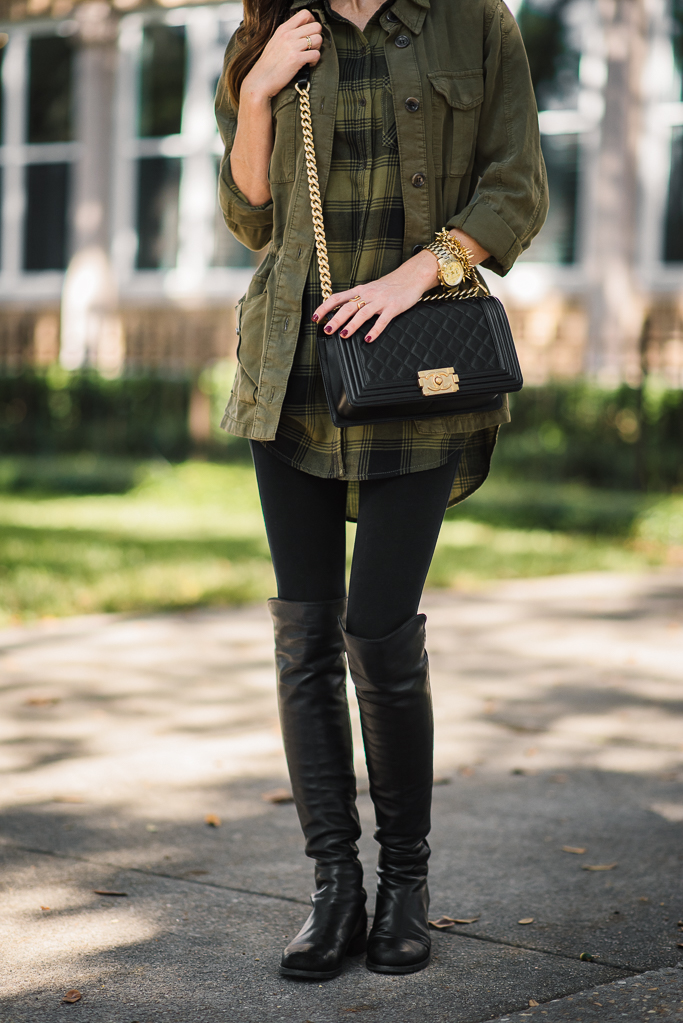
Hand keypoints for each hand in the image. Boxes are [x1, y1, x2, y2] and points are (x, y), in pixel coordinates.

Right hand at [242, 10, 322, 102]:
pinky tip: (309, 64)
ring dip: (317, 48)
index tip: (310, 33)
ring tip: (310, 56)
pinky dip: (315, 60)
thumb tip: (302, 32)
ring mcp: (292, 46)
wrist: (260, 80)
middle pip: (316, 26)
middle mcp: (288, 35)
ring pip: (318, 39)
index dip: (312, 22)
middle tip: (312, 46)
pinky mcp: (297, 59)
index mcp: (283, 28)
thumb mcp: (275, 42)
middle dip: (317, 36)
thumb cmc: (268, 65)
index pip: (305, 14)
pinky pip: (316, 54)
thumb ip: (288, 35)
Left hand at [312, 230, 488, 341]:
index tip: (315, 318)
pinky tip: (368, 339)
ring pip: (363, 313)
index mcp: (360, 290)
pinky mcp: (394, 307)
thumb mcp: (371, 289)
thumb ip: (357, 299)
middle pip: (348, 306)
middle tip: (326, 330)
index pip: (337, 298)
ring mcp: (381, 301)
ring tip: (343, 335)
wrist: (412, 276)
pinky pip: (382, 320)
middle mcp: (368, 294)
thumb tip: (340, 313)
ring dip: (352, 325)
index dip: (325, 308)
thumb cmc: (391, 286)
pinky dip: (375, 330)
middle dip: (335, 319)